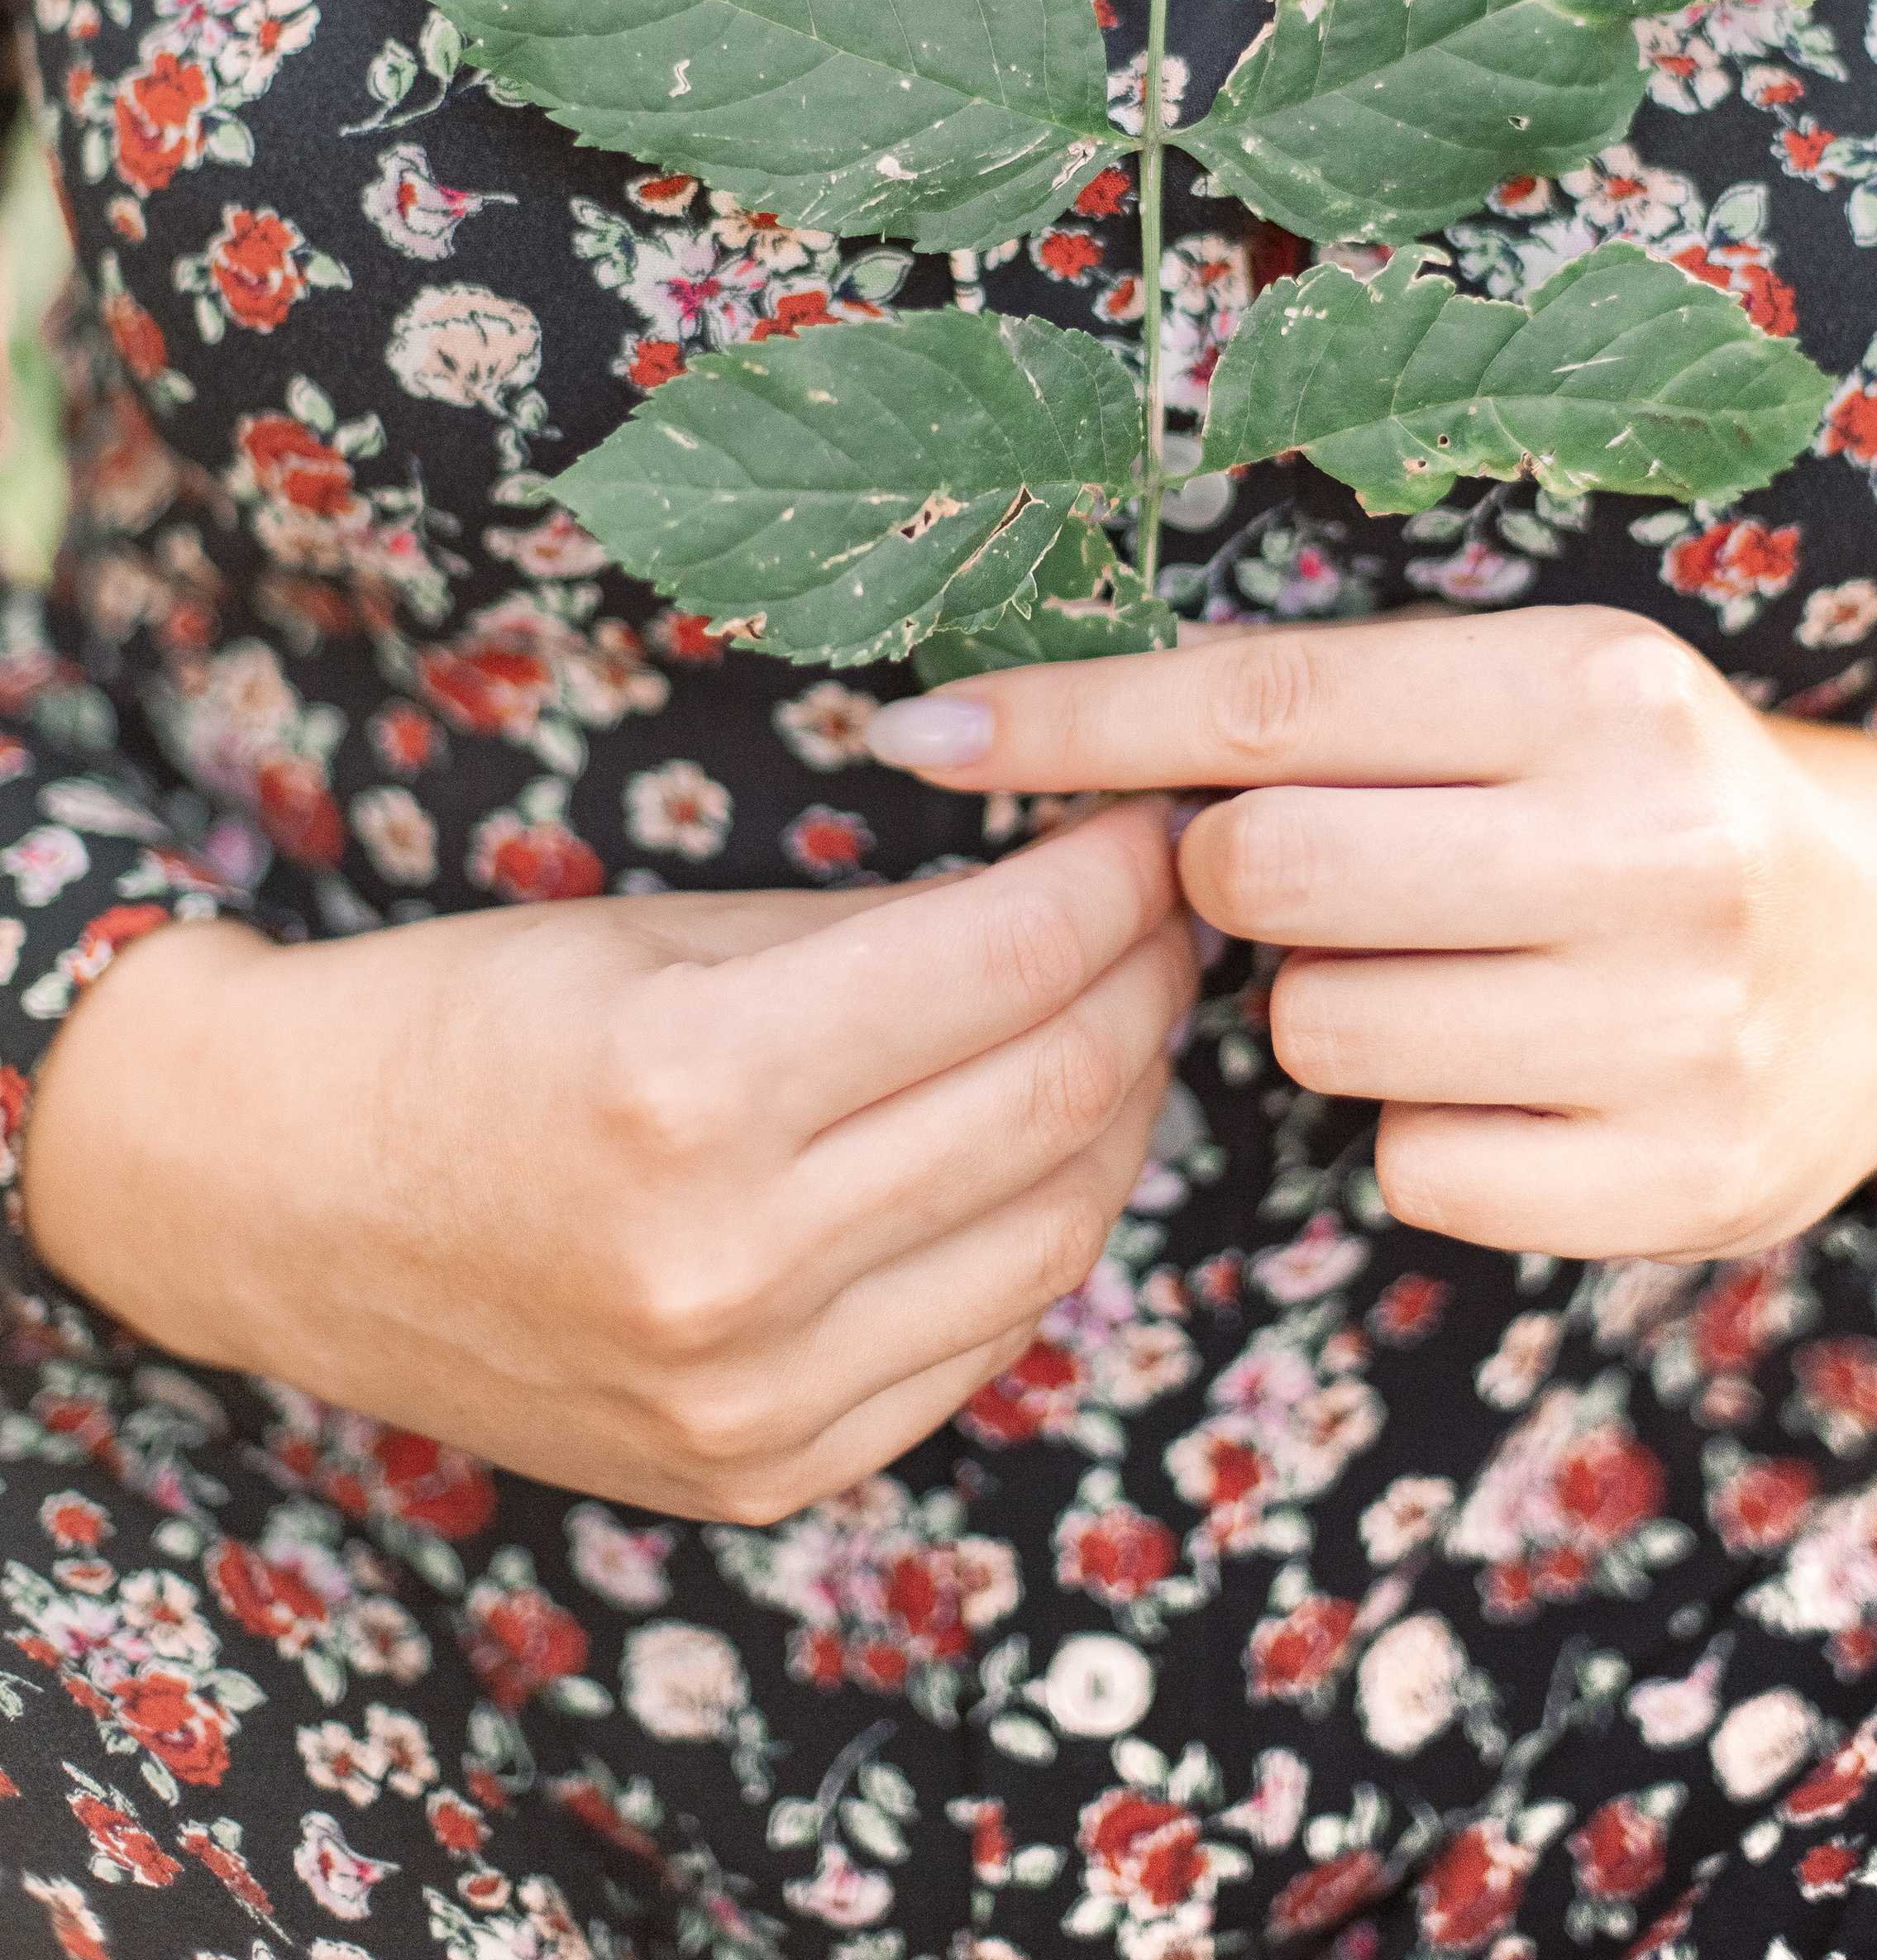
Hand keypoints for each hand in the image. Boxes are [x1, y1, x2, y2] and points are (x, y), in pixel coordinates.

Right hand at [22, 801, 1193, 1521]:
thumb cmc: (462, 1025)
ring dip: (1120, 1110)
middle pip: (1055, 1099)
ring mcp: (749, 1399)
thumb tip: (1072, 896)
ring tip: (1123, 1020)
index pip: (1006, 968)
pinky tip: (1040, 1150)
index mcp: (690, 1087)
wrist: (276, 1201)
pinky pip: (979, 1342)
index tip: (1153, 829)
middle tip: (1171, 912)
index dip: (1112, 882)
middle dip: (1145, 983)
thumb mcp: (660, 931)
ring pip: (1053, 1234)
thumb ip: (874, 930)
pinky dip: (1040, 1233)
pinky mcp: (760, 1474)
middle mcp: (730, 1266)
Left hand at [864, 609, 1876, 1260]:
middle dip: (1231, 879)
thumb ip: (1320, 711)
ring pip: (1320, 1032)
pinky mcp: (1679, 1178)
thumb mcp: (1520, 691)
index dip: (1073, 723)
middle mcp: (1645, 844)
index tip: (916, 734)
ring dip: (1327, 1008)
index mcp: (1590, 682)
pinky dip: (1419, 1125)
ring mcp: (1673, 1026)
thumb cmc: (1628, 792)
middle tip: (1304, 877)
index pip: (1261, 703)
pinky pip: (1413, 1167)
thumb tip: (1010, 732)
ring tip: (1436, 969)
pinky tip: (1503, 1073)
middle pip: (1266, 872)